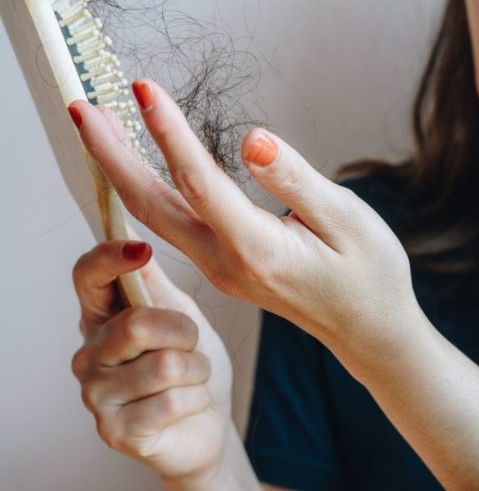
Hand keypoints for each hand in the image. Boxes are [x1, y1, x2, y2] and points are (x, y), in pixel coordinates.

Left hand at [68, 79, 419, 355]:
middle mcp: (226, 261)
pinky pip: (172, 225)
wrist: (367, 329)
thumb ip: (296, 180)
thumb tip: (252, 140)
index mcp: (257, 248)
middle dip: (111, 155)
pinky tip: (140, 166)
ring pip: (155, 216)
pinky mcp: (224, 266)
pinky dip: (147, 190)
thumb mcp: (347, 220)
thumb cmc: (368, 273)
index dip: (168, 132)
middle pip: (151, 205)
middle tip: (82, 107)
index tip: (141, 88)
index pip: (198, 181)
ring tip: (100, 127)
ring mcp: (220, 268)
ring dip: (122, 170)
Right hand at [70, 237, 234, 481]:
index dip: (109, 258)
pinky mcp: (114, 430)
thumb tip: (133, 233)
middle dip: (184, 333)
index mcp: (101, 318)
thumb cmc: (191, 363)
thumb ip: (155, 282)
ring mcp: (96, 395)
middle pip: (137, 324)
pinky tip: (189, 403)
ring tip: (192, 376)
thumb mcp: (182, 315)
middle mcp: (89, 354)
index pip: (86, 277)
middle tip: (191, 345)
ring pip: (163, 365)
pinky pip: (171, 401)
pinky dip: (196, 398)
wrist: (207, 420)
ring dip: (196, 369)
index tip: (141, 249)